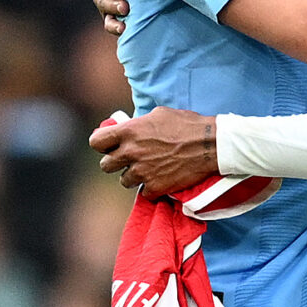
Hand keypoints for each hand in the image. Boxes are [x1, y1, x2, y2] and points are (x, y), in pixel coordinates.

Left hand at [89, 108, 216, 196]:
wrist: (210, 145)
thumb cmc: (186, 125)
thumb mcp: (157, 114)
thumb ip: (137, 124)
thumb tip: (128, 128)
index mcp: (128, 132)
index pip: (96, 142)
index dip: (102, 144)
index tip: (110, 146)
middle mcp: (131, 153)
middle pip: (105, 165)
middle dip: (115, 163)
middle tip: (128, 160)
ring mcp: (142, 172)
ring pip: (124, 181)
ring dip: (133, 176)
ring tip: (148, 169)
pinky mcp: (155, 187)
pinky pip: (144, 192)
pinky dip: (151, 187)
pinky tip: (161, 178)